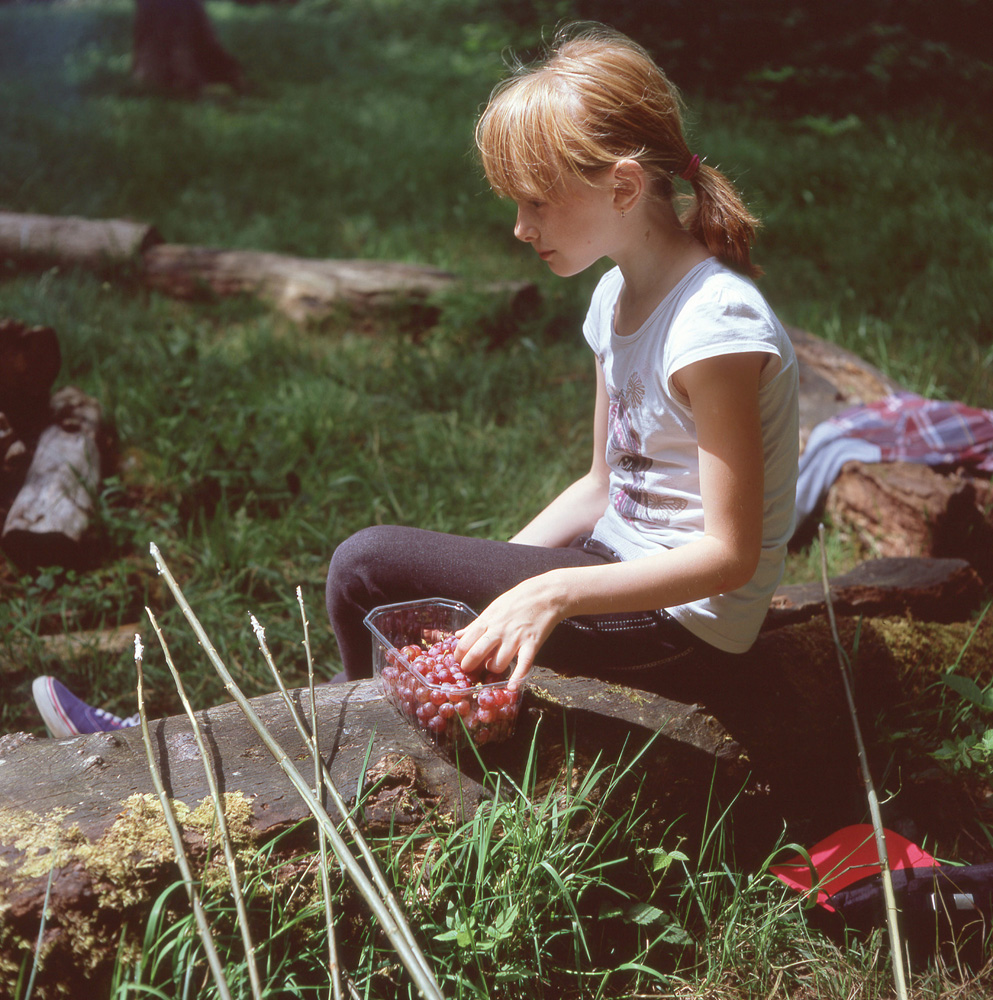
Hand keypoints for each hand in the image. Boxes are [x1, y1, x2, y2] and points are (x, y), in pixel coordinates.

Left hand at [454, 575, 564, 689]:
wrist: (545, 595)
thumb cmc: (517, 600)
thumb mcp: (493, 608)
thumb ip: (476, 624)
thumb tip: (458, 635)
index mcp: (488, 621)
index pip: (465, 642)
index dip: (459, 655)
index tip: (459, 660)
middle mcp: (499, 631)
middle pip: (476, 655)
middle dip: (469, 666)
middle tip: (469, 669)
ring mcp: (515, 639)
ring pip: (497, 664)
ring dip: (493, 669)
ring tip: (495, 664)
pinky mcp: (531, 645)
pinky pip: (523, 666)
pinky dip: (517, 678)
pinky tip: (512, 687)